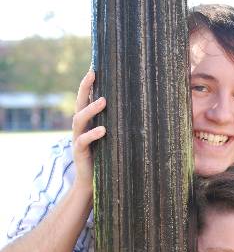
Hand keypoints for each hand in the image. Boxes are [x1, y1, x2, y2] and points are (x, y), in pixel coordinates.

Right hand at [72, 70, 105, 192]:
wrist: (91, 183)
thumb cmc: (104, 159)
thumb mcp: (111, 139)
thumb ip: (116, 125)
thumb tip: (137, 111)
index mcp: (87, 122)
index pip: (84, 99)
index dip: (87, 84)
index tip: (94, 68)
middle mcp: (79, 128)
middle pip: (78, 103)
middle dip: (84, 88)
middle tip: (93, 74)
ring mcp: (77, 139)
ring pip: (79, 119)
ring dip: (91, 109)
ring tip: (103, 101)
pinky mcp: (79, 152)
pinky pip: (83, 140)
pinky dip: (93, 134)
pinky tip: (103, 130)